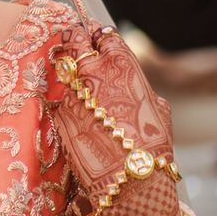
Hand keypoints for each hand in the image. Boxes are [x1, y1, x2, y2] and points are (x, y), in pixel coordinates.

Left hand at [47, 22, 178, 215]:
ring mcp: (72, 92)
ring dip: (69, 74)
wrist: (130, 179)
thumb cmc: (152, 146)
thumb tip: (131, 85)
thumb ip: (139, 88)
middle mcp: (93, 73)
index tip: (94, 36)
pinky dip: (66, 105)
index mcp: (121, 65)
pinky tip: (78, 117)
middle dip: (74, 39)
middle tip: (73, 41)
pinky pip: (60, 102)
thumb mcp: (157, 108)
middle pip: (74, 41)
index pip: (104, 36)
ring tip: (75, 82)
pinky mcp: (59, 114)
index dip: (98, 36)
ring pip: (64, 72)